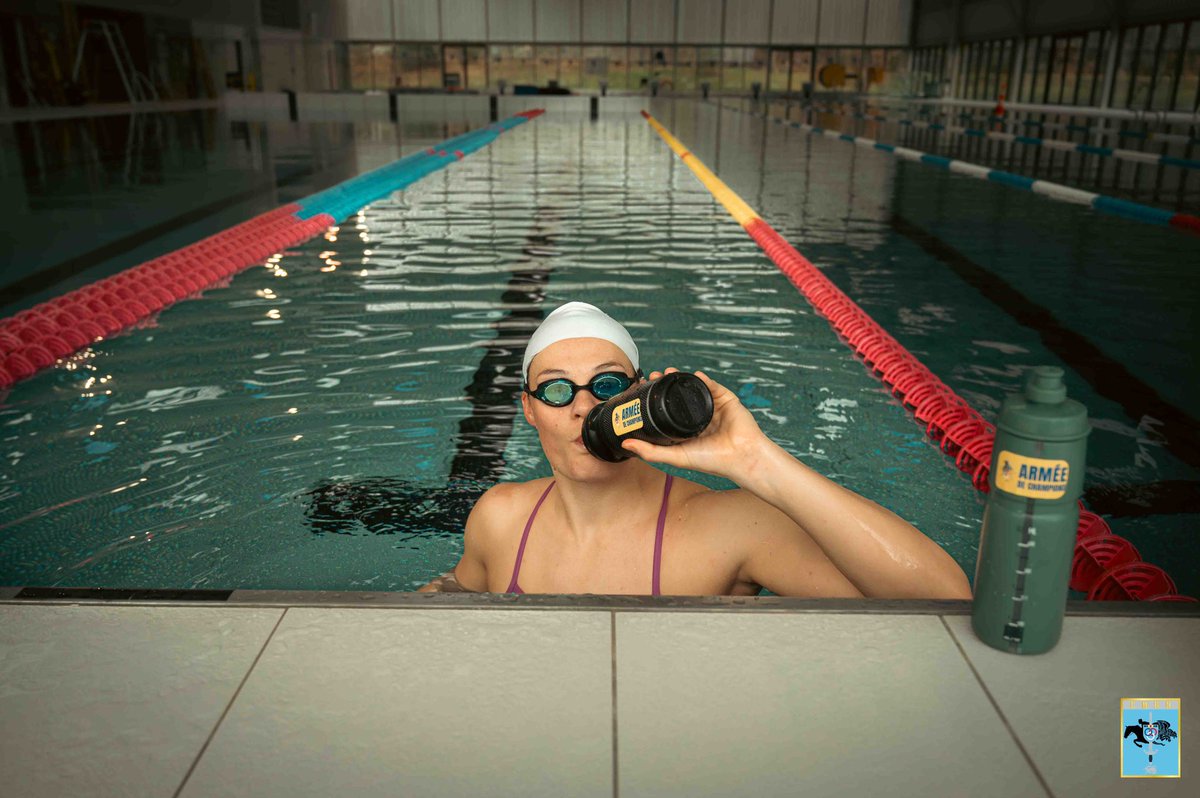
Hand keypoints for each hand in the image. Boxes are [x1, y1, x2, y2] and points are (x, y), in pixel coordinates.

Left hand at [620, 368, 770, 482]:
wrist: (742, 457)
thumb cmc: (712, 461)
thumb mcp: (676, 457)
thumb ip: (651, 452)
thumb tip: (625, 444)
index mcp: (686, 430)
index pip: (666, 410)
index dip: (654, 399)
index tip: (643, 389)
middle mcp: (698, 417)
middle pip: (679, 396)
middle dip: (666, 384)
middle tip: (654, 376)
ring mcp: (712, 407)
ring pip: (694, 388)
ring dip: (681, 378)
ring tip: (670, 371)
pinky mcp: (727, 400)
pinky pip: (713, 386)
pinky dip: (704, 379)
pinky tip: (695, 375)